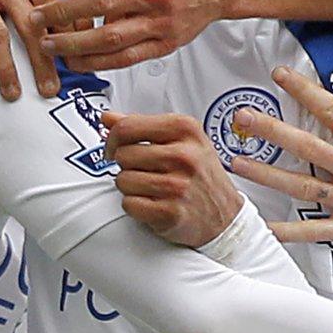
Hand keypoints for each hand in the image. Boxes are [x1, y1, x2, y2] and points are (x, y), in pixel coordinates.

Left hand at [28, 0, 228, 71]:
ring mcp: (161, 23)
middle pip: (101, 6)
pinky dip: (100, 63)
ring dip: (75, 44)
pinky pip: (128, 58)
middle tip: (34, 17)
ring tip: (48, 45)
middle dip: (62, 13)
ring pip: (112, 38)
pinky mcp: (165, 44)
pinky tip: (77, 62)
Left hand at [101, 111, 242, 247]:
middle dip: (126, 165)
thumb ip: (143, 125)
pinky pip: (129, 204)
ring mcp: (178, 185)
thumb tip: (107, 117)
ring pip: (122, 180)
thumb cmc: (201, 173)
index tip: (113, 147)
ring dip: (130, 187)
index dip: (112, 138)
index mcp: (185, 129)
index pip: (128, 127)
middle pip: (123, 155)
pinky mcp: (171, 212)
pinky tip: (152, 202)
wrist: (225, 215)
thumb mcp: (181, 139)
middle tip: (143, 170)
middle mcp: (184, 155)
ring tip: (150, 187)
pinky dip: (135, 206)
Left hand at [226, 64, 332, 250]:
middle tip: (241, 117)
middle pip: (306, 146)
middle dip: (270, 130)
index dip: (303, 90)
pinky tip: (261, 225)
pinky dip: (284, 232)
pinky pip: (312, 232)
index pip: (331, 110)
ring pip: (300, 186)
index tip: (279, 75)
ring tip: (237, 162)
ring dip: (266, 174)